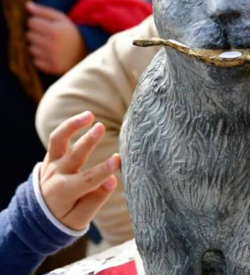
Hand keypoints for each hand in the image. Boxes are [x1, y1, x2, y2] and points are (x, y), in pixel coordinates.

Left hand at [26, 1, 86, 74]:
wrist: (87, 54)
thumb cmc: (72, 34)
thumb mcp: (62, 19)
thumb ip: (44, 11)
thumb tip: (27, 6)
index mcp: (54, 31)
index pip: (31, 22)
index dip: (38, 23)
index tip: (47, 27)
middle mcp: (52, 45)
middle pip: (29, 35)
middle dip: (37, 35)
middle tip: (49, 37)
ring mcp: (52, 58)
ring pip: (31, 49)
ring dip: (38, 47)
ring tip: (50, 47)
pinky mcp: (53, 68)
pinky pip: (36, 62)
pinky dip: (41, 59)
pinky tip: (51, 56)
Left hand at [40, 111, 120, 230]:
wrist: (36, 215)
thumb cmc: (65, 217)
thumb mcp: (80, 218)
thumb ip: (96, 199)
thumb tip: (112, 180)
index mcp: (64, 192)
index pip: (87, 179)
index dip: (104, 170)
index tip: (119, 160)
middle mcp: (56, 175)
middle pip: (73, 155)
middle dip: (88, 141)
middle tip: (101, 127)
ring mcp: (52, 164)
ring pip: (58, 141)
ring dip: (72, 126)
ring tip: (89, 115)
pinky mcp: (52, 156)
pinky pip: (57, 138)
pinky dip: (70, 127)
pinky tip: (86, 117)